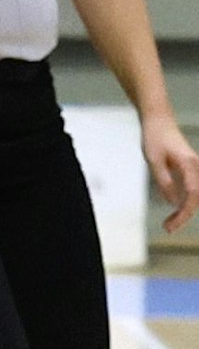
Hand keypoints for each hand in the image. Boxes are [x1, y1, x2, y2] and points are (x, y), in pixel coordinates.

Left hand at [143, 112, 198, 232]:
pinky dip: (186, 203)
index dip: (183, 213)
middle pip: (197, 198)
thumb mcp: (153, 160)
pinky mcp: (190, 169)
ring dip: (186, 210)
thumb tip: (173, 202)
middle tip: (168, 228)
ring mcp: (195, 168)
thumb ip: (164, 181)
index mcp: (190, 165)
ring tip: (169, 224)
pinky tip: (176, 213)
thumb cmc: (155, 138)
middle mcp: (197, 167)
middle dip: (185, 215)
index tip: (170, 226)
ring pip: (197, 195)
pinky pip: (193, 190)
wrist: (159, 120)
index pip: (191, 195)